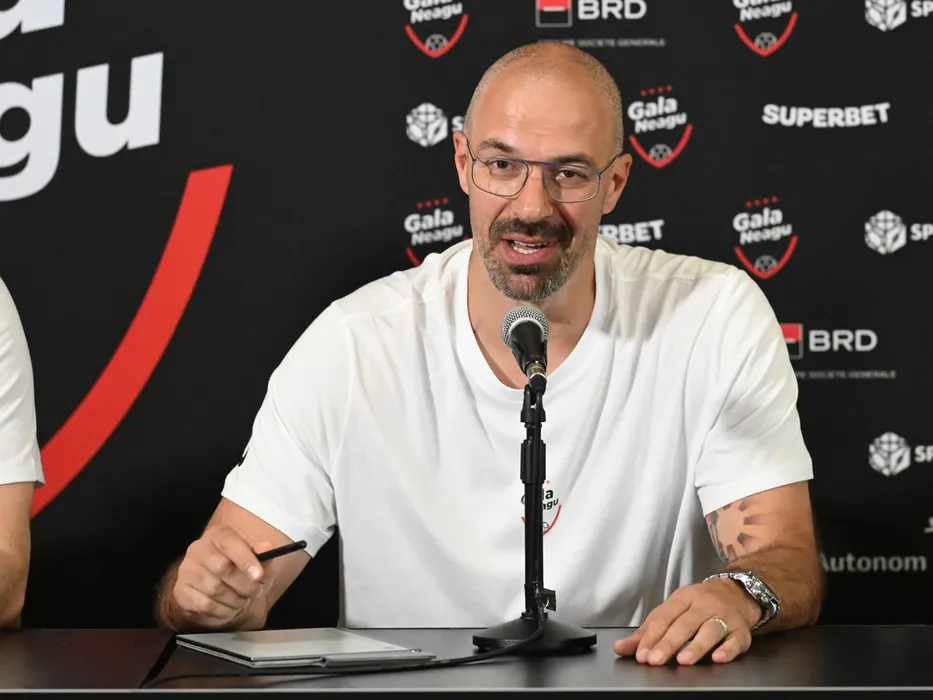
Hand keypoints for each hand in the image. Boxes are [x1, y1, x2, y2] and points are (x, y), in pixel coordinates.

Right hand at [172, 525, 274, 628]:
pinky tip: (229, 609)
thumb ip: (263, 556)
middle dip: (245, 585)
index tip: (259, 575)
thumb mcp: (257, 563)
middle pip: (223, 568)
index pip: (230, 542)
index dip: (245, 559)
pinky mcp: (181, 592)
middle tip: (256, 593)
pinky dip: (222, 611)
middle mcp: (198, 550)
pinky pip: (205, 605)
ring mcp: (186, 571)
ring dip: (235, 600)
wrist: (217, 590)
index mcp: (218, 536)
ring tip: (243, 601)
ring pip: (214, 590)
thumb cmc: (240, 571)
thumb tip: (267, 547)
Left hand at [613, 578, 761, 664]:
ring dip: (696, 646)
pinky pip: (735, 640)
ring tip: (683, 661)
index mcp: (683, 597)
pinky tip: (718, 658)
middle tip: (655, 660)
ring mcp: (724, 617)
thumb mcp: (673, 610)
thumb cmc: (699, 604)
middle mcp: (703, 605)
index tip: (641, 654)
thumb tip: (621, 648)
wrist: (738, 592)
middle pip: (684, 624)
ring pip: (710, 630)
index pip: (664, 617)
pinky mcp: (741, 631)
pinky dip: (727, 650)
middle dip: (668, 643)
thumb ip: (647, 631)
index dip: (651, 636)